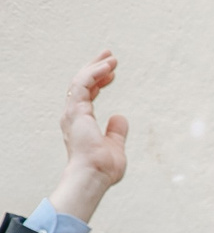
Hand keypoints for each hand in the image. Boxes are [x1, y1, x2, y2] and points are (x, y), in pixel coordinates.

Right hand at [51, 52, 127, 224]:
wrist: (93, 175)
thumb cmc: (103, 168)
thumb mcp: (114, 146)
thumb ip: (116, 132)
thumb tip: (120, 117)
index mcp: (80, 122)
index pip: (87, 95)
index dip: (99, 82)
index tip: (112, 74)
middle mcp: (73, 115)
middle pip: (82, 84)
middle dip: (95, 68)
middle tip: (109, 56)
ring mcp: (73, 112)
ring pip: (81, 81)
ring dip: (96, 67)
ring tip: (111, 57)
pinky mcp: (76, 110)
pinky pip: (82, 84)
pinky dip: (94, 73)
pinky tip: (107, 66)